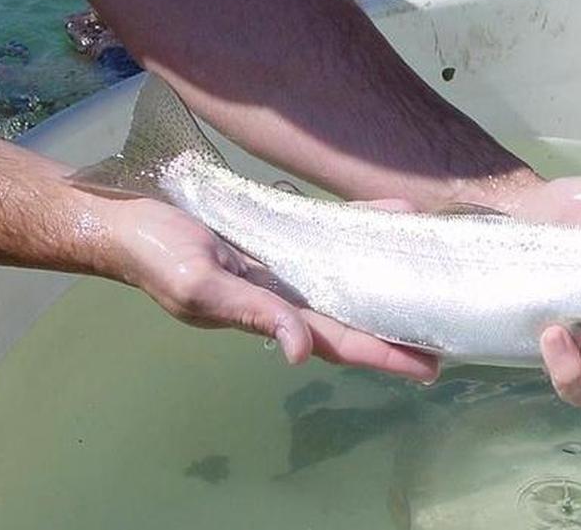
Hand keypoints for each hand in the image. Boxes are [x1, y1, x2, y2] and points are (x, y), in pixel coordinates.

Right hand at [106, 197, 438, 382]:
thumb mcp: (202, 288)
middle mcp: (287, 296)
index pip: (340, 342)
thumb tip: (300, 352)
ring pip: (349, 273)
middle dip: (398, 325)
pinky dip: (362, 223)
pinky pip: (331, 231)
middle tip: (449, 330)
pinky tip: (394, 212)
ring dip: (389, 273)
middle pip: (355, 315)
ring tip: (434, 274)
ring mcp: (285, 265)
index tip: (429, 367)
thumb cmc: (159, 257)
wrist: (131, 219)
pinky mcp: (279, 233)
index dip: (384, 355)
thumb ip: (253, 314)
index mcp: (271, 316)